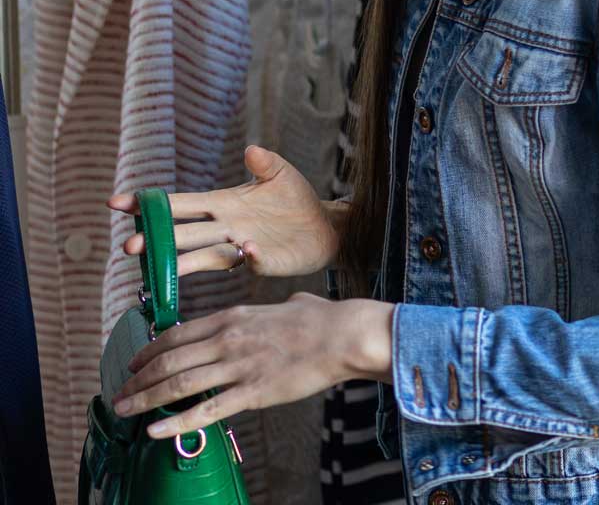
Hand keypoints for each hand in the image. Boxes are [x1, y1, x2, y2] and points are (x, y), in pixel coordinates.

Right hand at [110, 145, 340, 279]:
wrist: (325, 226)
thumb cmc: (295, 200)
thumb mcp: (280, 174)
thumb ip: (265, 163)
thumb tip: (252, 150)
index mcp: (222, 204)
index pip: (180, 205)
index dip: (149, 205)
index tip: (116, 203)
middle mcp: (225, 228)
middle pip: (184, 234)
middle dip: (156, 240)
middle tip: (129, 245)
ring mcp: (242, 247)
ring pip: (205, 256)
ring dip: (183, 262)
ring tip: (161, 268)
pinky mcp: (265, 261)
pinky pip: (253, 261)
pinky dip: (250, 257)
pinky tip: (248, 251)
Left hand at [113, 295, 393, 439]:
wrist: (345, 336)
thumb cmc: (325, 320)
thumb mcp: (294, 304)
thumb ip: (282, 307)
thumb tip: (291, 305)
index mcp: (232, 318)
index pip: (176, 335)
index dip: (148, 351)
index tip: (134, 363)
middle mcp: (227, 340)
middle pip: (168, 360)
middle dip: (137, 379)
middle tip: (120, 393)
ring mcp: (238, 367)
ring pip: (178, 384)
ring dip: (145, 398)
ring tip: (124, 410)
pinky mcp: (252, 392)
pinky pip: (206, 410)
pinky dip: (176, 422)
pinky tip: (155, 429)